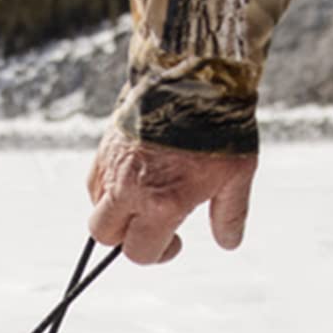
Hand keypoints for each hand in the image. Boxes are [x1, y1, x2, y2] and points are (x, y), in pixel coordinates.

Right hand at [87, 129, 255, 264]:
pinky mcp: (104, 150)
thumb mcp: (237, 174)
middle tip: (153, 226)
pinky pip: (94, 183)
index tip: (174, 242)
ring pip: (97, 209)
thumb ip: (229, 214)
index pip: (140, 252)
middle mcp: (129, 192)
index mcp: (163, 204)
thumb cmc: (220, 127)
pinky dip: (108, 189)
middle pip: (105, 236)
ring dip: (117, 212)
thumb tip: (229, 243)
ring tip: (145, 196)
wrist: (194, 77)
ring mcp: (112, 170)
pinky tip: (134, 178)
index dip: (157, 254)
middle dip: (126, 238)